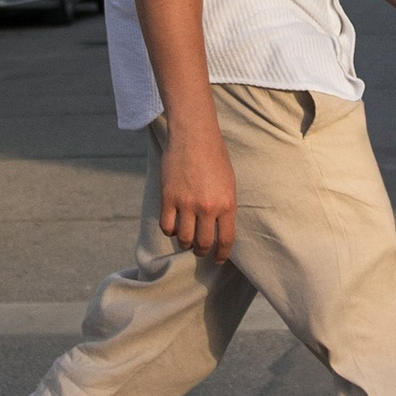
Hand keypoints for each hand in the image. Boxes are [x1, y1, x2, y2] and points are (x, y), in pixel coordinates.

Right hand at [159, 117, 237, 256]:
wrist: (194, 136)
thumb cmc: (214, 156)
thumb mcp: (229, 183)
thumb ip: (225, 206)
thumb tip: (220, 227)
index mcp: (227, 204)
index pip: (226, 239)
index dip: (222, 254)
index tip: (218, 259)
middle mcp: (207, 207)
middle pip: (203, 243)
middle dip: (202, 251)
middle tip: (200, 251)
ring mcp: (186, 203)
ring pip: (184, 238)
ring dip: (185, 243)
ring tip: (186, 240)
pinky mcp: (168, 197)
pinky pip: (167, 226)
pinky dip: (170, 231)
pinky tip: (173, 227)